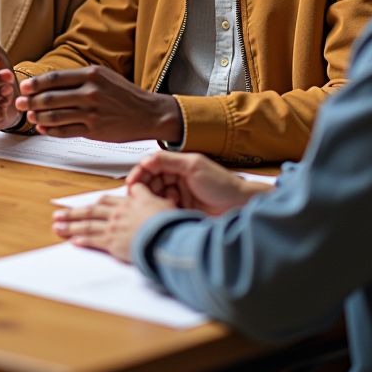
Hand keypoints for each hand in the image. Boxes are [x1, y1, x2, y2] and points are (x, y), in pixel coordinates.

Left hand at [15, 66, 183, 141]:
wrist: (148, 113)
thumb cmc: (124, 94)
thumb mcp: (103, 76)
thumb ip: (78, 78)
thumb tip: (49, 82)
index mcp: (91, 75)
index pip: (55, 78)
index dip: (35, 83)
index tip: (23, 87)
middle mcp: (90, 93)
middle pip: (51, 97)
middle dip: (30, 101)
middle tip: (19, 103)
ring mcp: (91, 113)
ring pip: (55, 115)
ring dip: (38, 117)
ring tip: (30, 117)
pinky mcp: (93, 130)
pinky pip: (64, 131)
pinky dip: (50, 130)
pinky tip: (43, 128)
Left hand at [52, 183, 174, 261]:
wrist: (165, 235)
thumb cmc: (168, 222)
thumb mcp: (165, 203)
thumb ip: (154, 199)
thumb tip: (159, 190)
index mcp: (129, 202)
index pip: (108, 200)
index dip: (97, 203)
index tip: (90, 204)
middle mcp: (118, 213)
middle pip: (91, 211)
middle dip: (73, 213)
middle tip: (58, 214)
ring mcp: (113, 227)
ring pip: (87, 224)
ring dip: (70, 226)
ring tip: (57, 227)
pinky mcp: (112, 242)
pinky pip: (93, 240)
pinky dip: (82, 240)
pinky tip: (72, 241)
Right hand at [127, 151, 273, 214]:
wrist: (239, 207)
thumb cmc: (222, 184)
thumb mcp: (194, 166)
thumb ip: (169, 160)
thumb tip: (146, 159)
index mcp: (179, 165)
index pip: (151, 166)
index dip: (140, 174)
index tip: (131, 183)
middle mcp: (177, 179)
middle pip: (151, 181)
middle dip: (144, 188)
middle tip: (139, 196)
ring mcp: (179, 196)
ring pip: (156, 196)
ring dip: (154, 199)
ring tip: (160, 203)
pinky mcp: (182, 211)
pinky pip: (164, 209)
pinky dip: (162, 210)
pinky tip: (169, 210)